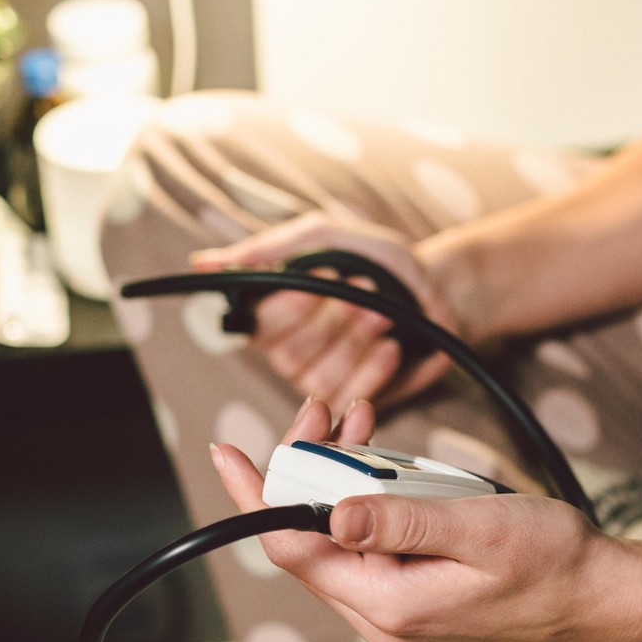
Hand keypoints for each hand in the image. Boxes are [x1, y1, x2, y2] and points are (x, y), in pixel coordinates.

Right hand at [192, 213, 463, 410]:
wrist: (436, 291)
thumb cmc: (377, 263)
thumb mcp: (323, 239)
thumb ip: (267, 251)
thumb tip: (205, 262)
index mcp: (274, 316)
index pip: (261, 323)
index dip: (293, 303)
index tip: (326, 274)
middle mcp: (288, 354)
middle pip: (290, 353)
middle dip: (333, 319)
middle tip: (363, 292)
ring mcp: (319, 382)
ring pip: (320, 376)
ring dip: (356, 341)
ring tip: (382, 314)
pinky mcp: (353, 402)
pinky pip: (350, 396)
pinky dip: (374, 369)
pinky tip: (390, 346)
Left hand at [210, 397, 634, 641]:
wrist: (598, 595)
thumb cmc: (553, 562)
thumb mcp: (479, 528)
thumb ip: (403, 520)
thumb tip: (331, 512)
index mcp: (388, 603)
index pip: (292, 550)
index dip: (255, 497)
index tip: (228, 451)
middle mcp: (382, 613)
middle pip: (309, 538)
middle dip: (305, 468)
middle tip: (322, 409)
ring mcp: (397, 606)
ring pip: (339, 533)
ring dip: (341, 475)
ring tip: (358, 420)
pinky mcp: (413, 591)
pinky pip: (370, 539)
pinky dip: (369, 494)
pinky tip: (384, 458)